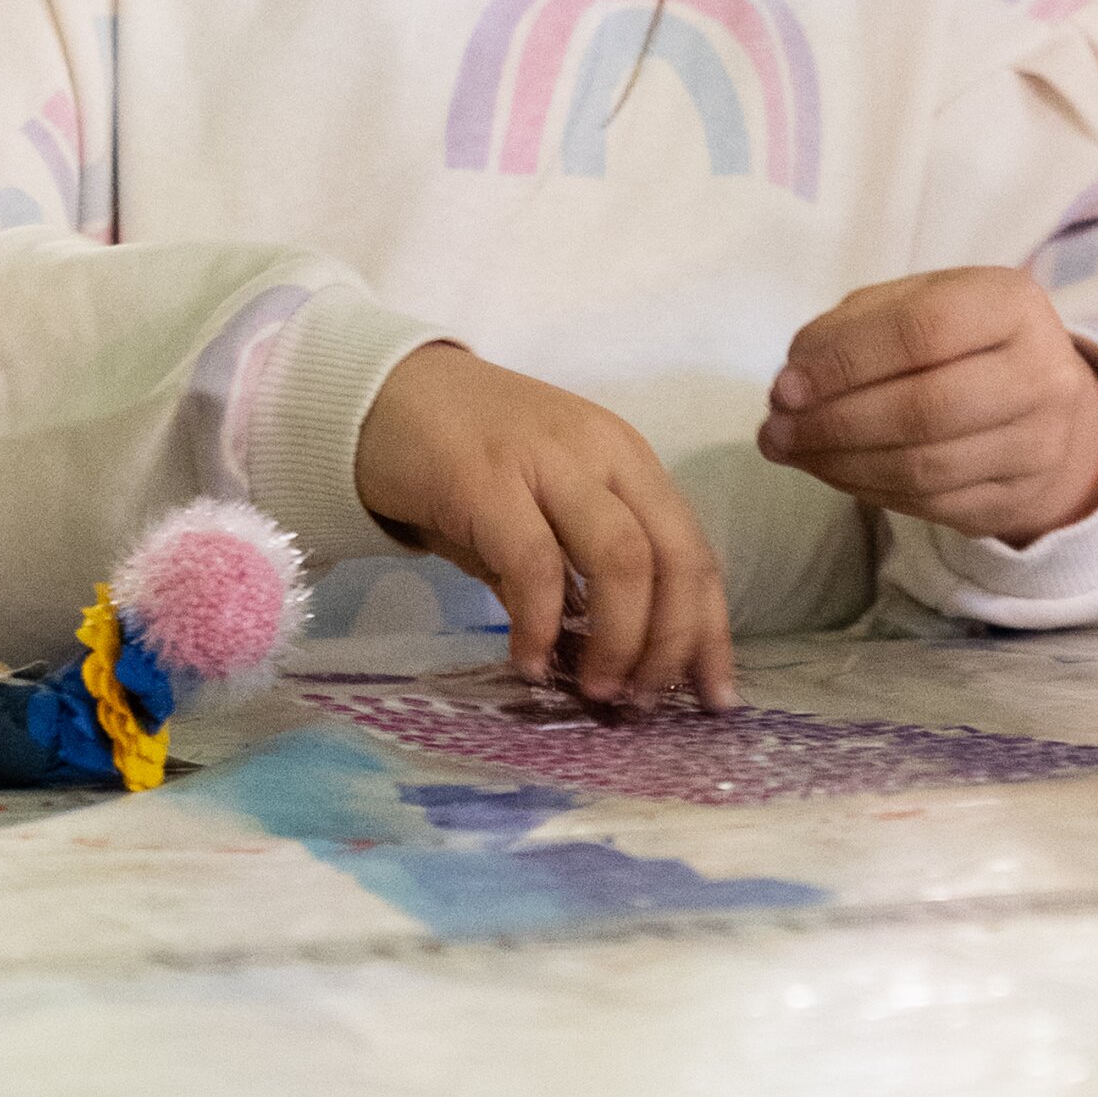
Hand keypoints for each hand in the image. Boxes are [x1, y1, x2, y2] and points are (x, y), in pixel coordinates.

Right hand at [354, 342, 736, 706]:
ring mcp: (546, 461)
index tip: (714, 696)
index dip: (709, 630)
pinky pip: (534, 563)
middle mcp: (602, 453)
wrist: (383, 395)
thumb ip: (578, 573)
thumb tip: (608, 663)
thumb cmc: (469, 459)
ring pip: (622, 558)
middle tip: (642, 701)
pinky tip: (529, 662)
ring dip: (619, 639)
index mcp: (628, 460)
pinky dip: (540, 624)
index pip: (693, 551)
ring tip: (595, 690)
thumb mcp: (542, 511)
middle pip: (672, 557)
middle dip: (670, 643)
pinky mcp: (483, 479)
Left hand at [758, 267, 1097, 542]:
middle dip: (835, 423)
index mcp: (1012, 305)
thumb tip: (795, 378)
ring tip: (791, 450)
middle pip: (926, 408)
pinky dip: (868, 491)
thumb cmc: (964, 340)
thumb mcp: (918, 303)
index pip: (923, 332)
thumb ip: (853, 327)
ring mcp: (1038, 444)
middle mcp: (1042, 375)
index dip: (846, 363)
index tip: (785, 386)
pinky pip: (931, 505)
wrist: (1046, 402)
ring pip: (925, 467)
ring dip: (841, 464)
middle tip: (776, 429)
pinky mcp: (1019, 497)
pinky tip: (832, 472)